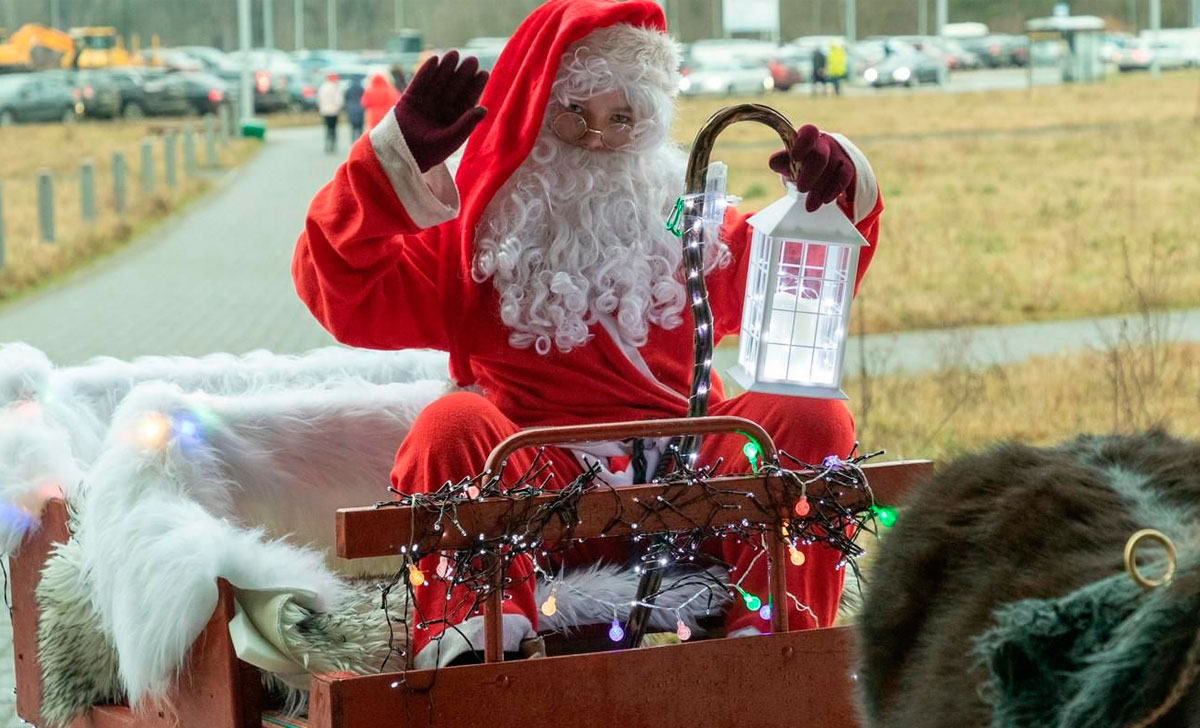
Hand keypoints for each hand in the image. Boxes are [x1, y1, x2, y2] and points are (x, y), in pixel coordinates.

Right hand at [394, 51, 487, 172]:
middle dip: (463, 74)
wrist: (403, 155)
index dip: (475, 85)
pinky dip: (426, 71)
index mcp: (454, 118)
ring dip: (446, 68)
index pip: (467, 98)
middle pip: (454, 87)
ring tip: (454, 54)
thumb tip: (484, 108)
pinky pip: (419, 82)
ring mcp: (426, 101)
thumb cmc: (430, 152)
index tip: (484, 73)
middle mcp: (441, 107)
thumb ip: (467, 124)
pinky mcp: (410, 98)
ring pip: (438, 82)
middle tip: (472, 60)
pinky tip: (434, 59)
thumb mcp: (452, 139)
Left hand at [768, 125, 854, 212]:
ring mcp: (838, 154)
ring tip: (810, 205)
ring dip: (820, 188)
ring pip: (832, 167)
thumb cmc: (800, 165)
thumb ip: (781, 162)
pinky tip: (825, 200)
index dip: (803, 143)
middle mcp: (824, 143)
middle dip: (810, 173)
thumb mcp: (788, 163)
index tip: (795, 157)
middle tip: (802, 189)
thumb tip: (774, 162)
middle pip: (820, 155)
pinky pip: (844, 176)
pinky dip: (834, 189)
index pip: (808, 133)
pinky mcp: (848, 166)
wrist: (820, 172)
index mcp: (808, 138)